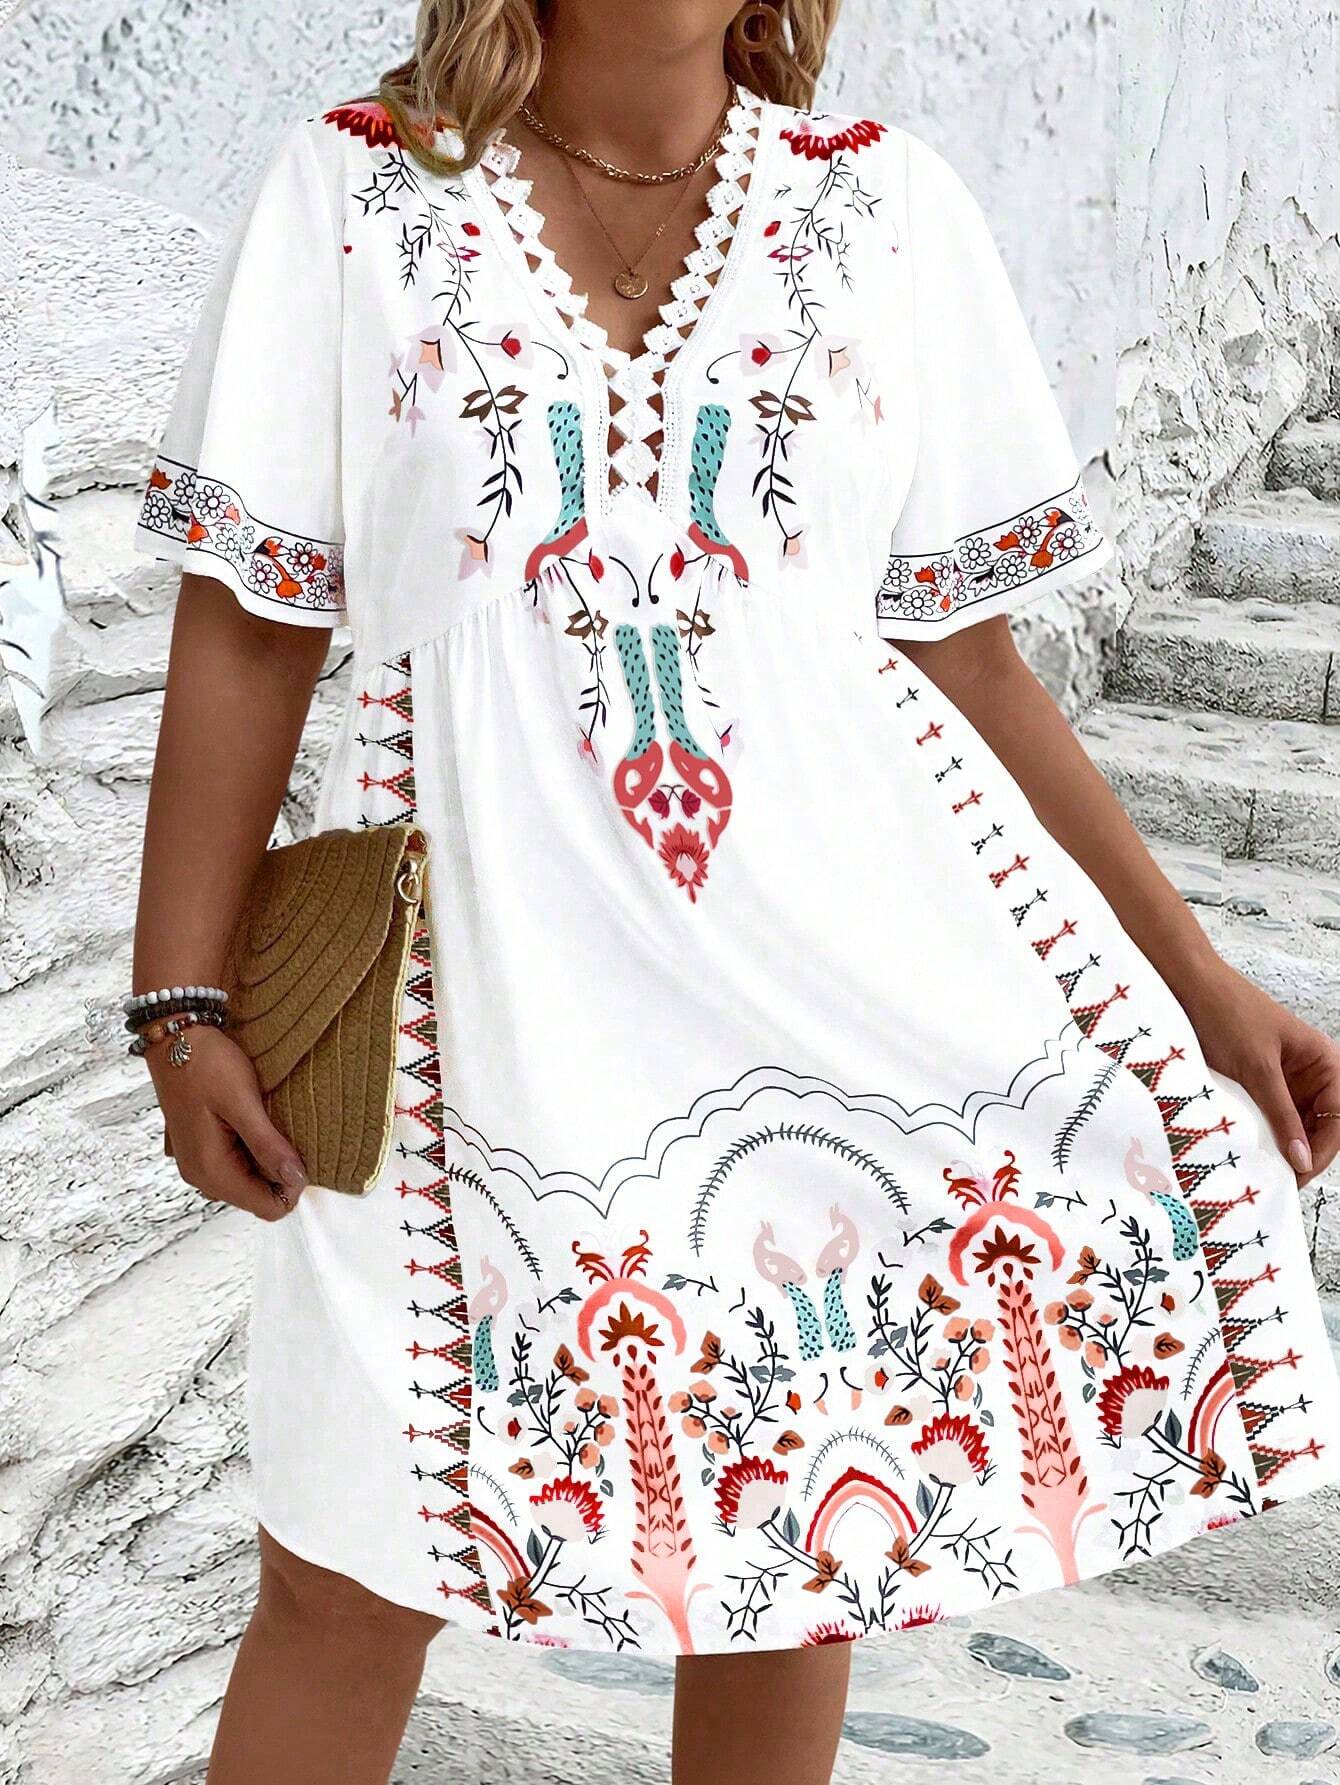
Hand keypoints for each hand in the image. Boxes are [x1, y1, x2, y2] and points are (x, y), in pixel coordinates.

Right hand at [148, 1023, 307, 1218]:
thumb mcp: (243, 1102)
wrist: (175, 1038)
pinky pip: (236, 1163)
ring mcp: (198, 1162)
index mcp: (210, 1170)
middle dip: (280, 1173)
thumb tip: (296, 1179)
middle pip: (258, 1196)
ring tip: (272, 1124)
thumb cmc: (205, 1065)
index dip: (293, 1187)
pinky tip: (256, 1122)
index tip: (303, 1154)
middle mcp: (200, 1175)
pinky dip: (253, 1149)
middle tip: (289, 1133)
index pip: (266, 1207)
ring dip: (267, 1159)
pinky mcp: (201, 1147)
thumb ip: (268, 1145)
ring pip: (249, 1179)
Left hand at [1178, 961, 1339, 1184]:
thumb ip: (1282, 1114)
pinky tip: (1247, 1148)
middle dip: (1303, 1152)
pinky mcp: (1258, 1081)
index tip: (1297, 1176)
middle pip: (1320, 1126)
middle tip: (1279, 1181)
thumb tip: (1301, 1159)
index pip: (1339, 1119)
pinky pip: (1268, 1114)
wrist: (1187, 985)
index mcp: (1324, 1061)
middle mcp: (1311, 1071)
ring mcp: (1284, 1077)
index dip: (1321, 1151)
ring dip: (1281, 1145)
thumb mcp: (1257, 1069)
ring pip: (1294, 1124)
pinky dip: (1261, 1132)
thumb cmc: (1226, 1014)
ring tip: (1262, 1170)